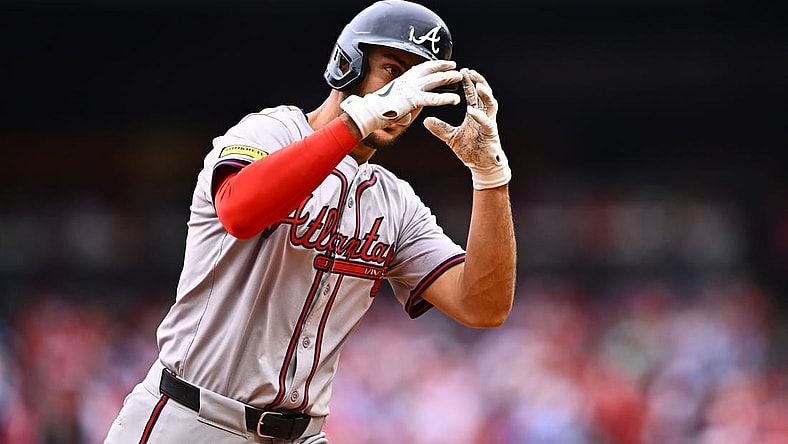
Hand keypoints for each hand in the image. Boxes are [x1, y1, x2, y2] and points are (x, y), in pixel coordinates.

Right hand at [340, 60, 461, 137]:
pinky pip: (433, 98)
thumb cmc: (378, 110)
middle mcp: (408, 81)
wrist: (369, 113)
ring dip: (448, 78)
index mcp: (403, 79)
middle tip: (455, 67)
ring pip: (434, 81)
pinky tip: (455, 100)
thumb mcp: (392, 106)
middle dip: (444, 68)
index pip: (421, 68)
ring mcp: (411, 89)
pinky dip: (445, 98)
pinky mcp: (413, 100)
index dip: (434, 65)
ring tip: (460, 77)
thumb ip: (403, 110)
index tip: (444, 63)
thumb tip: (406, 118)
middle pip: (430, 70)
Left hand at [423, 68, 510, 189]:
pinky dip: (480, 116)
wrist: (481, 165)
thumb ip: (440, 128)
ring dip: (485, 93)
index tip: (462, 71)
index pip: (473, 95)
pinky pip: (487, 123)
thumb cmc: (470, 150)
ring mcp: (489, 124)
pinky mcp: (491, 134)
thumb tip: (426, 121)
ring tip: (477, 84)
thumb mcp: (451, 137)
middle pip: (483, 94)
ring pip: (490, 104)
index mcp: (475, 114)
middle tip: (469, 71)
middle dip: (477, 81)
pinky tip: (472, 110)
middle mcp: (484, 116)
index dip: (468, 83)